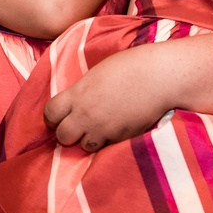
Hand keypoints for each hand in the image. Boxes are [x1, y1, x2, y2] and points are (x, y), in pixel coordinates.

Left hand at [44, 45, 171, 151]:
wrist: (162, 76)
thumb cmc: (134, 65)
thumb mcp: (100, 72)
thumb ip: (84, 89)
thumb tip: (79, 99)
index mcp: (78, 94)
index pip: (50, 114)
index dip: (54, 117)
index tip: (62, 115)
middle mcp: (86, 115)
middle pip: (63, 136)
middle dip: (70, 132)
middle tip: (81, 124)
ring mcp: (104, 129)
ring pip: (84, 146)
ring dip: (90, 139)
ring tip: (103, 127)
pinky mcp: (121, 139)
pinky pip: (107, 147)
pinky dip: (110, 140)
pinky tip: (120, 127)